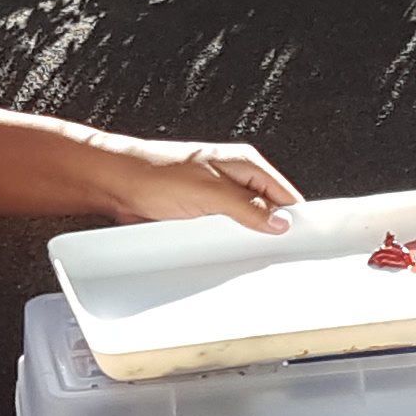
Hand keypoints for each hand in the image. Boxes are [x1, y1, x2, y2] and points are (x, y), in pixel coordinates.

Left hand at [94, 137, 301, 233]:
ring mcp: (216, 197)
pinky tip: (219, 252)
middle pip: (266, 210)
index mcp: (243, 163)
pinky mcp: (199, 213)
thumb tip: (279, 220)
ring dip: (241, 239)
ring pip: (243, 224)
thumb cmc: (155, 174)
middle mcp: (232, 178)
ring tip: (240, 252)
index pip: (282, 192)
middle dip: (267, 231)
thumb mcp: (210, 192)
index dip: (293, 216)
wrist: (116, 183)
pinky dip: (222, 243)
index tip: (299, 239)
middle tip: (268, 252)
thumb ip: (247, 206)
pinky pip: (221, 232)